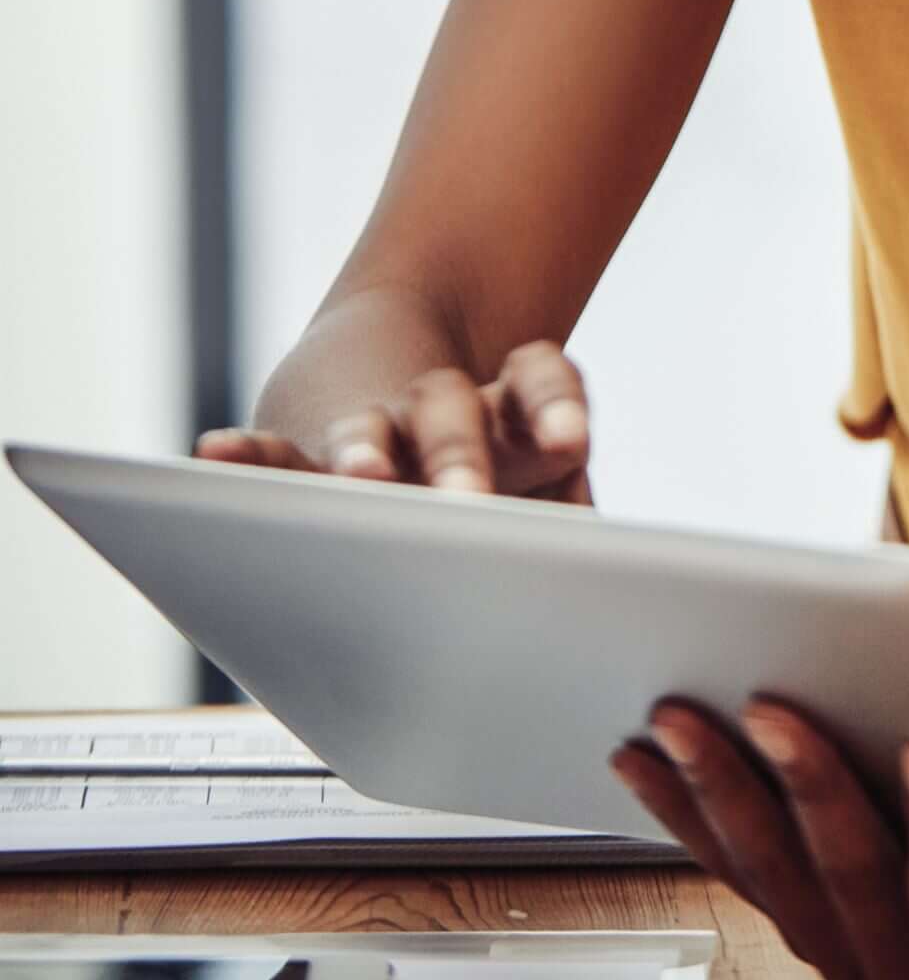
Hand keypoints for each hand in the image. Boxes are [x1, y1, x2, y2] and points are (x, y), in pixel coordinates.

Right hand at [198, 341, 593, 500]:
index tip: (568, 437)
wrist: (398, 386)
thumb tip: (624, 597)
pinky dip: (246, 457)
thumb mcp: (542, 493)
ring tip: (359, 473)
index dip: (554, 406)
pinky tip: (214, 455)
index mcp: (515, 416)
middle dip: (458, 457)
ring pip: (367, 431)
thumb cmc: (495, 482)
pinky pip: (277, 455)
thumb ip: (573, 532)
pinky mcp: (312, 458)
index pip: (540, 382)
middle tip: (466, 499)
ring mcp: (377, 431)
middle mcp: (445, 412)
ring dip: (364, 452)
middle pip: (454, 414)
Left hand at [612, 698, 908, 979]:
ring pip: (773, 875)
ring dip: (721, 797)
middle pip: (846, 882)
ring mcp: (844, 941)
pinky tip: (644, 753)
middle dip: (803, 792)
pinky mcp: (800, 906)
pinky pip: (733, 863)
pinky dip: (686, 809)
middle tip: (771, 701)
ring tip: (680, 714)